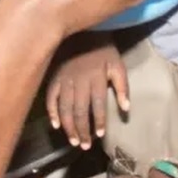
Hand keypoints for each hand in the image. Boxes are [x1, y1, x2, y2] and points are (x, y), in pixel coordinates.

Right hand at [46, 34, 128, 148]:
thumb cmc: (103, 50)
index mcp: (96, 78)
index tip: (100, 135)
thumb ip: (123, 86)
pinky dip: (52, 112)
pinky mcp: (54, 78)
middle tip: (84, 146)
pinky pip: (50, 98)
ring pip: (65, 108)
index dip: (99, 121)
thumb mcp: (117, 65)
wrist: (82, 31)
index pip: (97, 104)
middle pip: (80, 110)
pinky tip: (56, 125)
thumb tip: (126, 109)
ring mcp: (64, 80)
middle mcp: (79, 82)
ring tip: (73, 141)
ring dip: (68, 126)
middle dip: (82, 130)